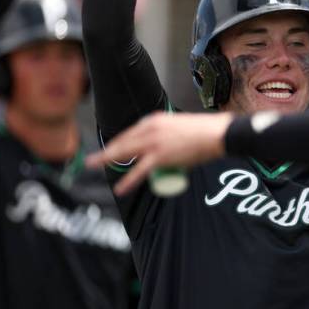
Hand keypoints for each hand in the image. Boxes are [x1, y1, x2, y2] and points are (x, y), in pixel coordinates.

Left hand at [86, 112, 231, 194]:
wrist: (216, 134)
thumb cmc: (205, 131)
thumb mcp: (181, 125)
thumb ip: (173, 132)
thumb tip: (170, 144)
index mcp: (154, 120)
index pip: (130, 132)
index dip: (118, 143)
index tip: (111, 150)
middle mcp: (150, 128)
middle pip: (122, 142)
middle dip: (105, 151)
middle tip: (92, 159)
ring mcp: (153, 143)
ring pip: (124, 154)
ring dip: (106, 160)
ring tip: (93, 166)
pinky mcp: (159, 157)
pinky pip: (139, 171)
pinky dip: (128, 181)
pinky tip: (119, 189)